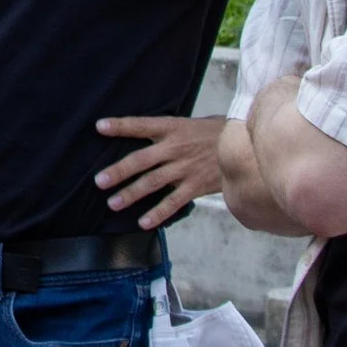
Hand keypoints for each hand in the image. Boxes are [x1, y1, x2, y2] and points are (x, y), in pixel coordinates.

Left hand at [94, 115, 225, 229]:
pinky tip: (144, 222)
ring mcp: (185, 168)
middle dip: (119, 171)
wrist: (247, 147)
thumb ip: (170, 131)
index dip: (121, 125)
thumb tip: (146, 136)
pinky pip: (173, 202)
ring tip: (113, 203)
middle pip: (141, 159)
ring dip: (131, 193)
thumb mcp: (192, 124)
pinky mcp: (196, 186)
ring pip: (153, 182)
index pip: (142, 125)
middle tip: (99, 181)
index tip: (100, 127)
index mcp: (174, 128)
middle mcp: (176, 148)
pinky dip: (158, 213)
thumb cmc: (218, 133)